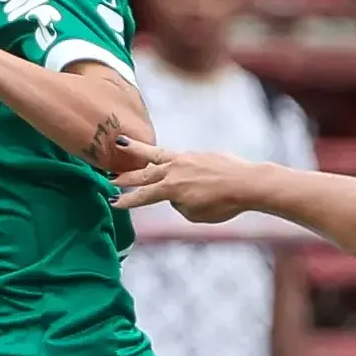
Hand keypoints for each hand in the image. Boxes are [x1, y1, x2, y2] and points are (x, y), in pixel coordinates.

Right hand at [109, 139, 267, 220]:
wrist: (247, 182)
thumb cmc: (224, 204)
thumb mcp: (196, 213)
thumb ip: (179, 204)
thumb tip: (175, 194)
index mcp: (171, 189)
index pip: (143, 196)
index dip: (127, 200)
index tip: (112, 202)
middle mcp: (174, 171)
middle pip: (143, 173)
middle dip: (125, 176)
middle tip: (108, 177)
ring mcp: (185, 159)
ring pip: (155, 154)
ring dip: (137, 150)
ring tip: (121, 142)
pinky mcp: (196, 154)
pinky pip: (174, 155)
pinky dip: (163, 156)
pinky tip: (159, 156)